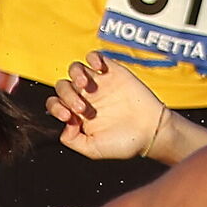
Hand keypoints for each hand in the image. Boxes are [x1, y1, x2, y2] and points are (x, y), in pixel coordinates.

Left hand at [49, 53, 165, 160]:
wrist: (151, 131)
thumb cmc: (124, 142)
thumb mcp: (92, 149)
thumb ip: (72, 140)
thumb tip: (64, 125)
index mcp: (76, 114)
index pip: (55, 104)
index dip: (55, 108)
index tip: (67, 116)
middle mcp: (84, 97)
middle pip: (63, 86)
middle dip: (67, 96)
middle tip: (82, 109)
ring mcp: (99, 84)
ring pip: (75, 69)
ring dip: (75, 75)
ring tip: (85, 86)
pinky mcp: (114, 73)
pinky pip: (96, 57)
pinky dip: (93, 58)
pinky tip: (98, 68)